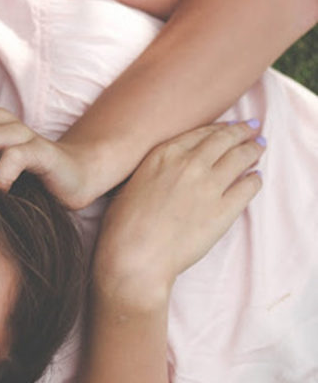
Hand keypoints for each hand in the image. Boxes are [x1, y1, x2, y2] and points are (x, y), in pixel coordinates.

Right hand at [94, 121, 263, 302]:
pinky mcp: (224, 210)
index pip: (200, 133)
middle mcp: (189, 163)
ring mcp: (209, 186)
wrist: (135, 256)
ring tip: (259, 147)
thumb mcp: (133, 184)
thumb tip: (169, 173)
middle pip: (225, 139)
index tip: (228, 127)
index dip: (218, 128)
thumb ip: (156, 171)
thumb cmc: (123, 226)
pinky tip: (256, 178)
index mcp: (164, 154)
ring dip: (253, 150)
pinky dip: (255, 180)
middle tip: (252, 129)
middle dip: (241, 131)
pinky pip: (248, 187)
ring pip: (241, 158)